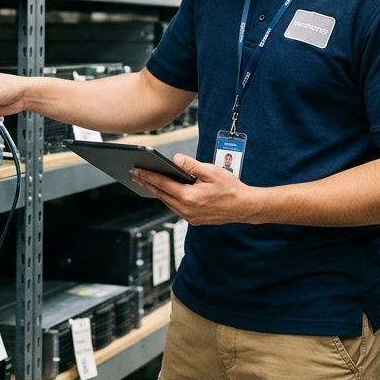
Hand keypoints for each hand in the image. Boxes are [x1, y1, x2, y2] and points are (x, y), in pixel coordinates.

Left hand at [131, 154, 262, 225]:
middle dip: (147, 184)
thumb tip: (175, 159)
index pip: (163, 184)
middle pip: (161, 195)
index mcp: (190, 197)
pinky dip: (168, 199)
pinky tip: (165, 192)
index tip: (137, 170)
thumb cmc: (231, 189)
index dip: (148, 176)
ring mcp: (190, 217)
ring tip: (146, 182)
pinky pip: (176, 208)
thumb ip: (191, 165)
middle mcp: (187, 209)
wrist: (244, 207)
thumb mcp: (212, 171)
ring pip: (168, 202)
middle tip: (135, 175)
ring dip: (157, 192)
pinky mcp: (194, 220)